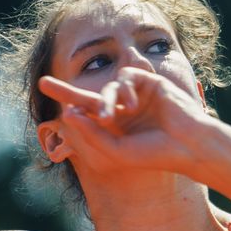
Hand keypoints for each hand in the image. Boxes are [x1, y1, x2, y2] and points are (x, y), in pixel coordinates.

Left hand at [37, 66, 219, 180]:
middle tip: (43, 83)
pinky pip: (127, 77)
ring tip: (109, 117)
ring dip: (104, 101)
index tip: (44, 101)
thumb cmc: (155, 154)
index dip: (66, 105)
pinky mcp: (150, 83)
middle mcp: (124, 110)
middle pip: (89, 96)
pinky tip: (130, 106)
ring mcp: (137, 96)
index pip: (87, 114)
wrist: (188, 147)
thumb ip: (92, 134)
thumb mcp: (116, 151)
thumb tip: (68, 112)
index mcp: (116, 128)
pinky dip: (123, 89)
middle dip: (66, 90)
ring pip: (109, 87)